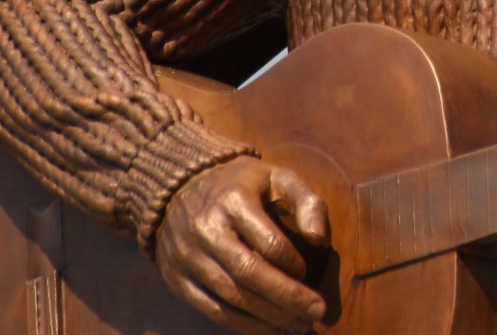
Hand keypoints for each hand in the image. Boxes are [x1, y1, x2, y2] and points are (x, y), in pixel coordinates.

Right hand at [155, 155, 328, 333]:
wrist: (178, 189)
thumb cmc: (241, 186)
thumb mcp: (277, 177)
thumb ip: (307, 202)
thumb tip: (320, 239)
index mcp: (233, 200)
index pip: (270, 243)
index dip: (294, 263)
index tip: (307, 272)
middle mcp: (206, 229)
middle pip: (249, 274)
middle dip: (288, 298)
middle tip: (316, 314)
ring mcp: (187, 256)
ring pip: (232, 297)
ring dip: (269, 318)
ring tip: (299, 326)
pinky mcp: (176, 279)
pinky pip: (213, 310)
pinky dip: (244, 325)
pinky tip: (269, 328)